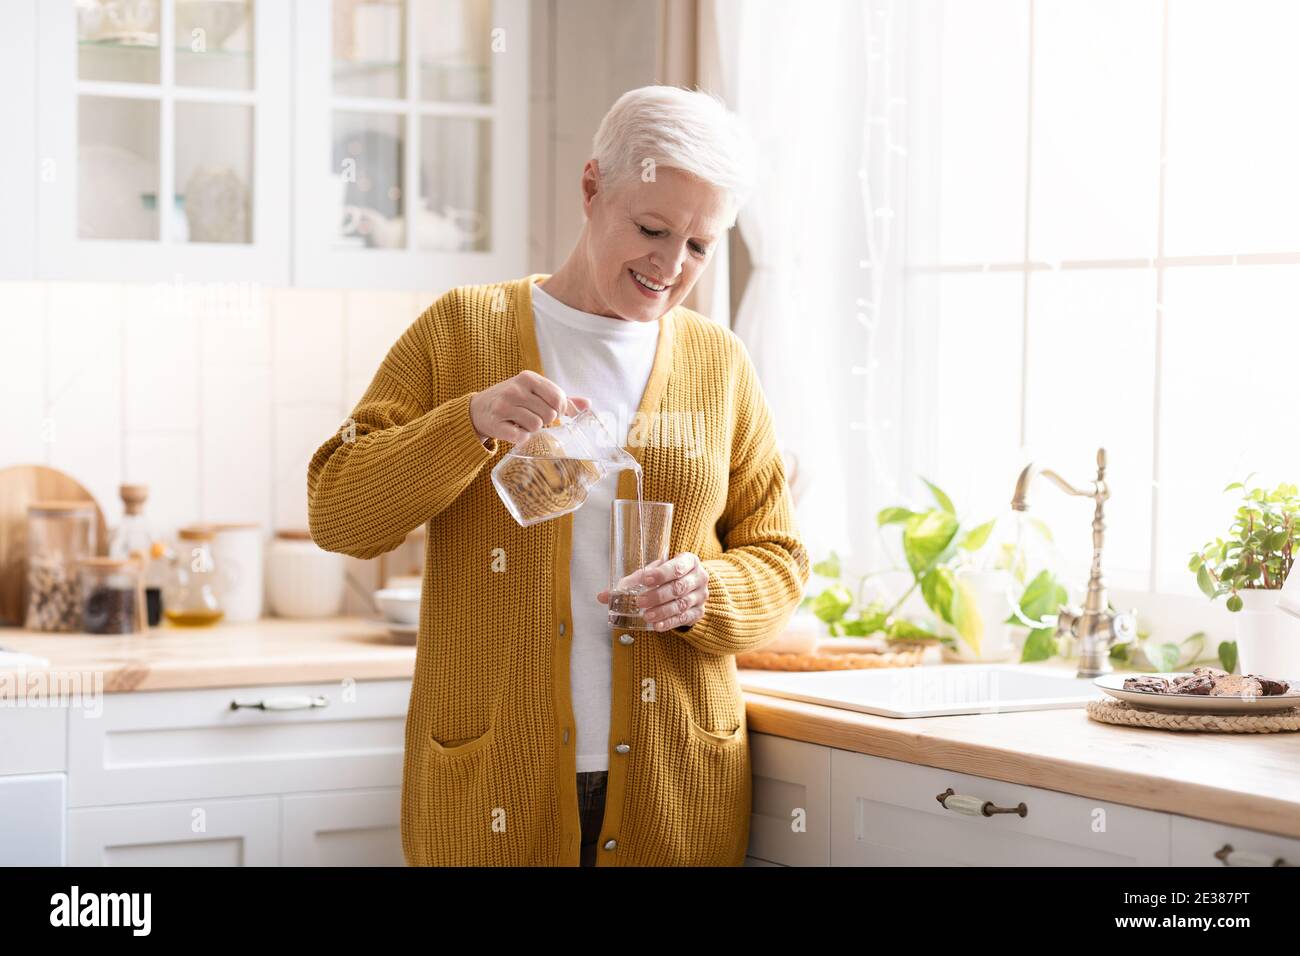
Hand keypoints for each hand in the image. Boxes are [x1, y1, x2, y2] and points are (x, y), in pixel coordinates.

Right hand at [469, 371, 590, 444]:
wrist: (478, 408)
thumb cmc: (512, 399)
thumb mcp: (534, 392)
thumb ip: (560, 398)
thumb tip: (587, 404)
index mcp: (528, 378)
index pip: (558, 397)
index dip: (560, 410)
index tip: (552, 412)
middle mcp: (515, 389)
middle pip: (549, 414)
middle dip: (545, 420)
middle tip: (533, 418)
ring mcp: (504, 406)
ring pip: (536, 426)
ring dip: (532, 430)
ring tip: (522, 423)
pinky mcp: (496, 423)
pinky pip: (520, 437)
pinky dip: (520, 438)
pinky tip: (513, 431)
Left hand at [596, 552, 707, 631]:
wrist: (693, 586)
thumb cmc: (669, 576)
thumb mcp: (654, 573)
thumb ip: (631, 581)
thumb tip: (603, 596)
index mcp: (689, 561)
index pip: (677, 566)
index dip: (661, 573)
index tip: (645, 580)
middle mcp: (698, 578)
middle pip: (679, 587)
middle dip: (658, 595)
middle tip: (640, 602)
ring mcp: (700, 596)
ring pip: (681, 604)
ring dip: (662, 611)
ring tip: (646, 616)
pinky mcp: (698, 612)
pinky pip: (684, 618)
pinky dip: (669, 623)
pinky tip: (656, 626)